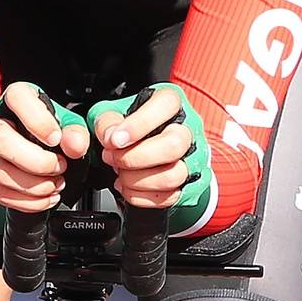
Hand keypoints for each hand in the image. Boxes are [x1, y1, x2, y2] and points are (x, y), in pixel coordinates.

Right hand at [0, 82, 89, 212]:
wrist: (35, 151)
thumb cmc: (50, 131)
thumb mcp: (69, 124)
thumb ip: (75, 132)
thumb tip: (74, 145)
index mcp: (16, 100)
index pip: (16, 97)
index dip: (37, 120)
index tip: (56, 139)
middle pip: (1, 140)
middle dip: (36, 161)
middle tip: (60, 166)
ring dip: (35, 185)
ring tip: (57, 183)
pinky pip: (0, 193)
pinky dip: (28, 201)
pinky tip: (46, 197)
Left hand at [90, 86, 195, 208]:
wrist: (149, 147)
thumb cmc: (132, 127)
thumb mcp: (112, 114)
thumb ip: (108, 121)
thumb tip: (111, 136)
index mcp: (171, 103)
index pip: (166, 105)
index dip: (139, 124)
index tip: (115, 140)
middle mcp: (188, 128)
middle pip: (174, 145)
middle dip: (135, 158)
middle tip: (113, 158)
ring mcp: (193, 157)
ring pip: (174, 175)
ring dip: (138, 180)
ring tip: (120, 173)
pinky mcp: (191, 183)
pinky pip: (170, 197)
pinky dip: (142, 196)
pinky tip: (128, 186)